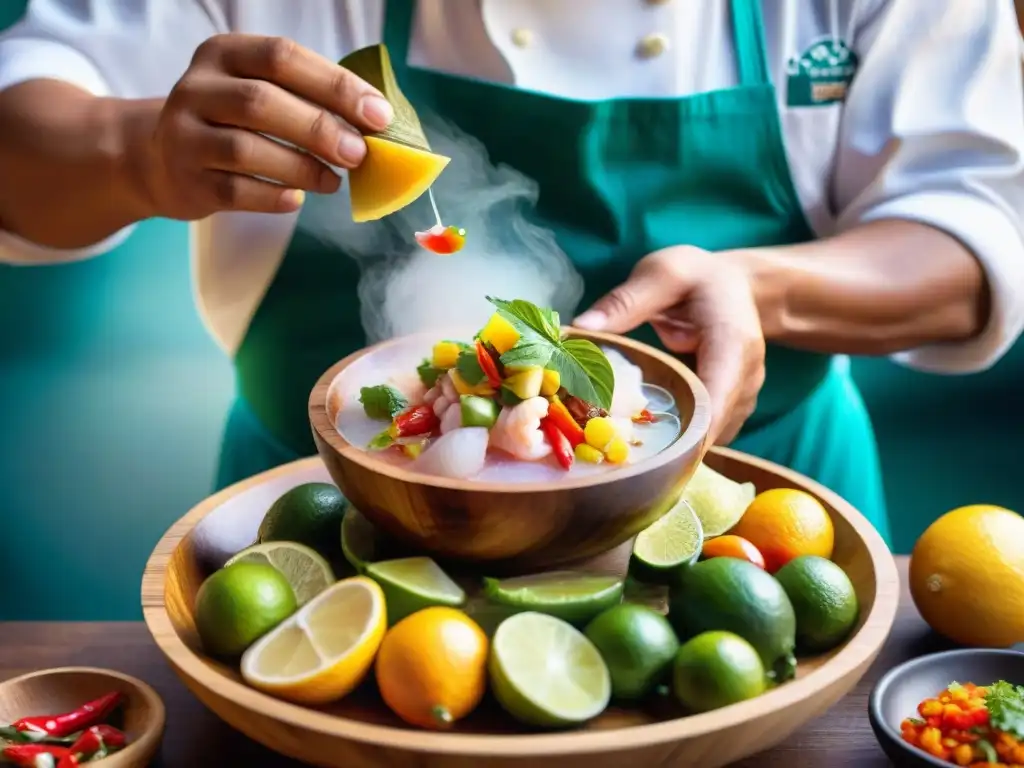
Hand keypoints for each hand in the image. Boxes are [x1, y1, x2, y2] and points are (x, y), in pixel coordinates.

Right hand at [138, 34, 392, 218]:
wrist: (162, 160)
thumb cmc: (233, 122)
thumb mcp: (261, 92)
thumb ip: (310, 100)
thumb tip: (376, 124)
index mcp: (224, 54)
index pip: (282, 57)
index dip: (335, 85)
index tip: (378, 115)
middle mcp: (196, 88)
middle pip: (261, 102)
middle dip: (320, 129)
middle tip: (359, 153)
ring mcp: (184, 135)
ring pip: (246, 149)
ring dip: (301, 168)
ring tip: (334, 182)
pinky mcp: (186, 180)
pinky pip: (236, 191)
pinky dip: (274, 197)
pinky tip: (298, 200)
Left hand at [573, 246, 765, 444]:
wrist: (734, 285)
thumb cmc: (699, 277)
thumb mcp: (662, 274)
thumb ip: (625, 301)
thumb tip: (581, 327)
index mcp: (733, 345)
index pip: (716, 401)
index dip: (688, 434)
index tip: (651, 455)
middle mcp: (746, 377)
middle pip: (712, 427)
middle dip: (669, 445)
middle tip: (617, 453)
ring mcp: (742, 396)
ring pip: (710, 436)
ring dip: (673, 444)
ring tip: (626, 444)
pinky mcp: (731, 407)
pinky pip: (707, 432)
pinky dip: (679, 436)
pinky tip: (644, 432)